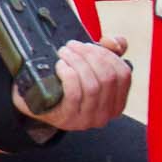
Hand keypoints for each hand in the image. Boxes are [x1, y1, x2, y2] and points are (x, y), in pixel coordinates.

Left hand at [13, 36, 133, 130]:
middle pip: (107, 78)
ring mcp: (87, 120)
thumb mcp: (91, 69)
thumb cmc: (67, 86)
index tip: (91, 43)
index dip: (109, 55)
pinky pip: (74, 94)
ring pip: (92, 86)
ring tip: (64, 52)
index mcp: (117, 103)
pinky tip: (61, 65)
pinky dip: (68, 75)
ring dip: (78, 62)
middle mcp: (105, 114)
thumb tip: (112, 42)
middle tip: (72, 45)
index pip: (123, 74)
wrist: (37, 106)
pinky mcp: (67, 119)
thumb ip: (109, 52)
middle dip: (90, 55)